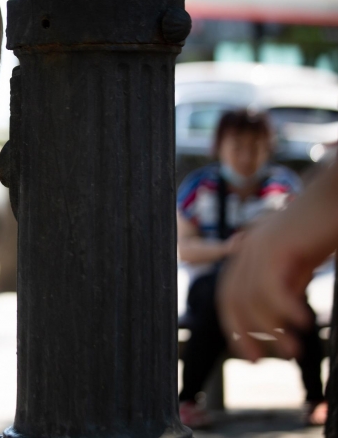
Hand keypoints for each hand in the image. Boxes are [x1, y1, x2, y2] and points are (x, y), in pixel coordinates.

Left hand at [216, 221, 314, 361]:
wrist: (337, 195)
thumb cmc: (322, 227)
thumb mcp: (299, 262)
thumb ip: (285, 283)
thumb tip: (279, 319)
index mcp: (248, 253)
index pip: (229, 297)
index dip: (235, 328)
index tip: (251, 355)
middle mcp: (246, 250)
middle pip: (231, 300)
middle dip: (243, 333)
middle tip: (263, 360)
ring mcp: (259, 246)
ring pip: (252, 299)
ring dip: (271, 329)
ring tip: (293, 349)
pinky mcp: (277, 246)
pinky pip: (271, 287)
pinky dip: (284, 310)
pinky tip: (303, 324)